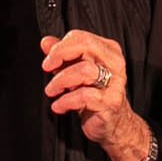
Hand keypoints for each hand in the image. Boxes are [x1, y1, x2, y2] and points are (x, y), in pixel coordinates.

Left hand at [41, 27, 150, 160]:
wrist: (113, 123)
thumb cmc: (95, 95)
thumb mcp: (76, 71)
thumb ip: (62, 55)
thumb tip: (46, 42)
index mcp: (108, 51)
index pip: (81, 37)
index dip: (60, 46)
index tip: (48, 60)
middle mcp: (114, 64)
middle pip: (85, 46)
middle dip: (60, 55)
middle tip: (47, 68)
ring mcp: (115, 83)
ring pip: (84, 70)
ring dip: (61, 81)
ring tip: (52, 91)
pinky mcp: (111, 102)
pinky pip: (84, 96)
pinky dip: (66, 101)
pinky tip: (59, 106)